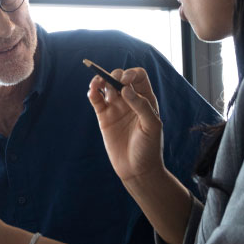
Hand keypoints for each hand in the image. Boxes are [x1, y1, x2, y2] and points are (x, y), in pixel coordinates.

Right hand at [86, 66, 166, 184]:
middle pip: (120, 78)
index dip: (131, 74)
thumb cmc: (149, 148)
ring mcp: (116, 108)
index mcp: (145, 99)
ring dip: (100, 80)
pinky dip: (93, 93)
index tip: (125, 81)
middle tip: (113, 83)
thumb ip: (141, 106)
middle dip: (114, 75)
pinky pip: (97, 100)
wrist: (137, 169)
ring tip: (97, 83)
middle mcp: (130, 100)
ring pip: (106, 87)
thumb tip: (125, 88)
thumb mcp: (151, 126)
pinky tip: (92, 92)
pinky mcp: (104, 117)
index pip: (138, 77)